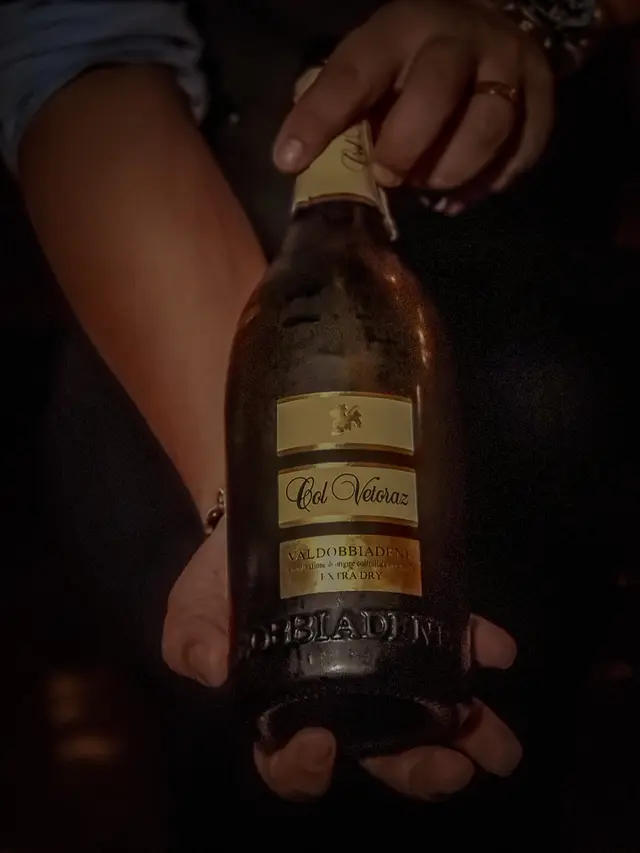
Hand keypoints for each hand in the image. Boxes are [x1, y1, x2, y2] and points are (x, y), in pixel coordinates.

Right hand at [162, 520, 521, 800]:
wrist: (266, 513)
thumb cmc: (225, 577)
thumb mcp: (193, 607)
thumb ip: (190, 638)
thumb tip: (212, 669)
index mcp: (287, 710)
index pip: (294, 762)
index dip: (307, 769)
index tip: (324, 745)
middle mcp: (346, 697)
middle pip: (382, 750)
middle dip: (419, 768)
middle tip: (449, 768)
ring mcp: (387, 658)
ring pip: (430, 708)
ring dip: (468, 729)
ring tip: (498, 745)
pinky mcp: (414, 616)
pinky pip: (452, 640)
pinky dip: (479, 648)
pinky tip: (497, 649)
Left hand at [273, 0, 553, 210]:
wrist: (492, 26)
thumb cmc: (411, 63)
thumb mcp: (372, 67)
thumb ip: (346, 109)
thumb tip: (303, 165)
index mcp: (398, 29)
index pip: (353, 72)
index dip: (319, 118)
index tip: (288, 160)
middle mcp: (457, 37)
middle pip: (435, 91)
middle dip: (406, 146)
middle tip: (389, 175)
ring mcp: (508, 64)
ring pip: (488, 128)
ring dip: (452, 172)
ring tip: (430, 184)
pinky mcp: (543, 98)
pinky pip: (521, 153)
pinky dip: (488, 184)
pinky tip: (462, 190)